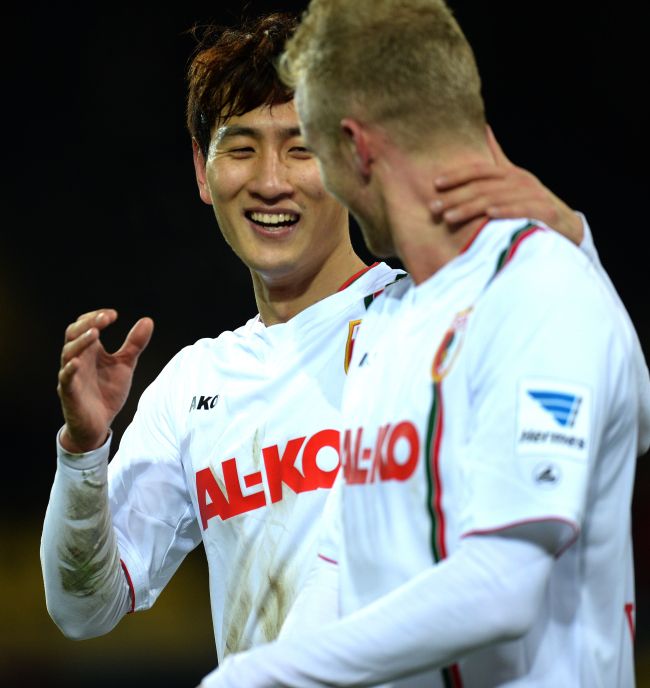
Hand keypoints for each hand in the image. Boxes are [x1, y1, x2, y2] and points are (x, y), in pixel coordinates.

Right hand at [57, 309, 153, 452]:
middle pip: (73, 334)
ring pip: (68, 353)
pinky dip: (69, 370)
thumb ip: (134, 344)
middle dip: (88, 324)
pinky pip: (65, 379)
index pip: (85, 325)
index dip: (96, 317)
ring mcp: (72, 375)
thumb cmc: (107, 391)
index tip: (113, 315)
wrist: (99, 424)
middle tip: (105, 318)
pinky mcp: (69, 393)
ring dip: (81, 342)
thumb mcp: (125, 365)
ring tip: (95, 333)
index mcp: (90, 350)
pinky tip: (76, 362)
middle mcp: (78, 359)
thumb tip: (147, 320)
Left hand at [431, 125, 583, 244]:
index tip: (435, 183)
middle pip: (483, 187)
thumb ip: (497, 158)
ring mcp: (534, 196)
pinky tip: (488, 215)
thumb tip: (484, 129)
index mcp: (510, 174)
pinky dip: (505, 212)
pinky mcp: (545, 212)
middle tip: (433, 207)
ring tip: (448, 217)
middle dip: (455, 197)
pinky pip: (522, 210)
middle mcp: (521, 181)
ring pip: (496, 199)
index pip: (480, 170)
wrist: (566, 228)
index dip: (457, 175)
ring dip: (470, 208)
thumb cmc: (531, 204)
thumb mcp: (514, 181)